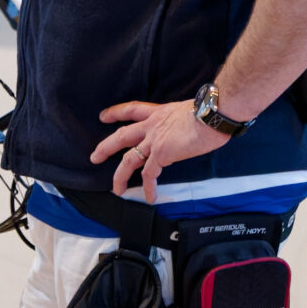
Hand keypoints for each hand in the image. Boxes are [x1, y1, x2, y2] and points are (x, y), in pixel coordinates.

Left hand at [91, 100, 228, 203]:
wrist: (211, 115)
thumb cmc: (208, 112)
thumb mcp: (189, 111)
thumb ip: (181, 121)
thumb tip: (189, 129)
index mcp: (159, 113)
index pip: (132, 109)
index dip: (116, 113)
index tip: (103, 117)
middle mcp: (152, 126)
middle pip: (122, 136)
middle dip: (106, 147)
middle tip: (94, 156)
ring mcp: (154, 140)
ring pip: (129, 160)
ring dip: (120, 175)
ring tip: (116, 189)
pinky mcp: (161, 154)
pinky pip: (150, 175)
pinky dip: (148, 188)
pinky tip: (149, 198)